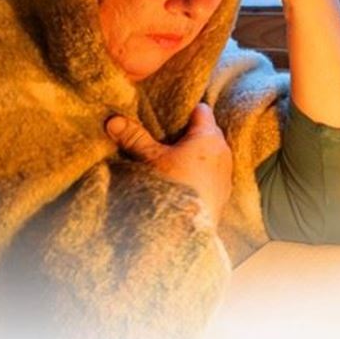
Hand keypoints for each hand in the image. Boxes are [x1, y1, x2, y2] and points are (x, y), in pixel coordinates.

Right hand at [105, 103, 232, 226]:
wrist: (187, 229)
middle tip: (168, 134)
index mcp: (208, 137)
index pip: (201, 110)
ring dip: (197, 153)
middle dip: (190, 131)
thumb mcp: (150, 159)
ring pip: (212, 153)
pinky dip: (202, 172)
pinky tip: (186, 179)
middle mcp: (223, 151)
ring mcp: (226, 173)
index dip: (186, 109)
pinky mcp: (224, 192)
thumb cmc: (173, 187)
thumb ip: (135, 137)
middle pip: (208, 131)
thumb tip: (114, 120)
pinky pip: (214, 173)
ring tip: (176, 157)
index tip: (170, 112)